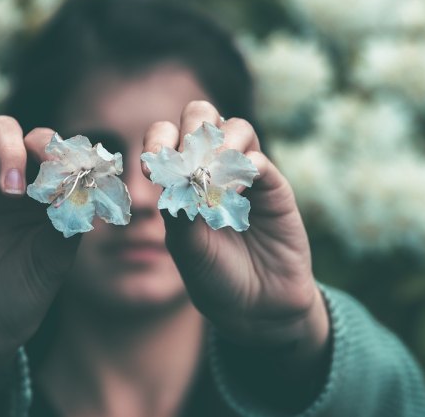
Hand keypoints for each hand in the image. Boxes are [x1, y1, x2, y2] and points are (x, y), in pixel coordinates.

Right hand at [0, 116, 78, 414]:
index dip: (75, 158)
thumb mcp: (53, 261)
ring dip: (10, 148)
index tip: (81, 176)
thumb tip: (85, 184)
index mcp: (52, 197)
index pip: (68, 157)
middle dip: (45, 148)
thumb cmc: (19, 296)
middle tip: (44, 180)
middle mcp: (21, 183)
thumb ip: (68, 221)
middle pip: (35, 137)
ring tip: (11, 190)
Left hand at [142, 101, 328, 353]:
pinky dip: (242, 169)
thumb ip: (179, 210)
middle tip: (186, 161)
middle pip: (202, 116)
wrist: (256, 308)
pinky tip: (232, 193)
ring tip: (211, 178)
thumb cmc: (214, 277)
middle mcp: (213, 168)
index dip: (158, 141)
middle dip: (191, 129)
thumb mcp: (186, 247)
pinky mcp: (274, 188)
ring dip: (219, 145)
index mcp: (182, 178)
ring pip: (235, 127)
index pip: (167, 136)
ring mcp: (245, 175)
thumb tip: (177, 175)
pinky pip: (259, 160)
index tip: (149, 170)